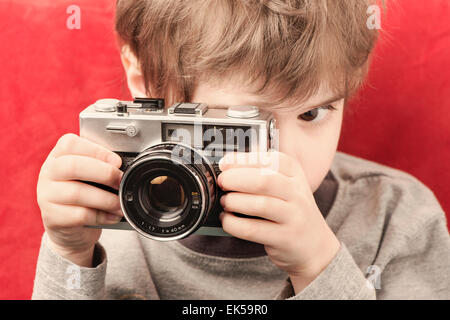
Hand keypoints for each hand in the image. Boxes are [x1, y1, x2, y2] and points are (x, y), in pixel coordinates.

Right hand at [36, 133, 123, 266]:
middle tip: (121, 182)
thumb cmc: (85, 194)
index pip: (70, 144)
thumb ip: (101, 166)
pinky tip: (111, 216)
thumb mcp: (89, 176)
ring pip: (77, 193)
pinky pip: (79, 215)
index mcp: (58, 156)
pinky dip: (101, 216)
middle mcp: (48, 173)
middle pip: (73, 166)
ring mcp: (46, 195)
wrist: (70, 227)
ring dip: (106, 199)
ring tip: (120, 204)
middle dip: (104, 173)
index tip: (117, 162)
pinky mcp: (52, 217)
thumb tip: (127, 166)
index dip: (97, 151)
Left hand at [218, 151, 339, 292]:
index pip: (271, 159)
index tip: (225, 163)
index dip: (244, 160)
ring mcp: (294, 217)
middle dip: (236, 179)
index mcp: (296, 174)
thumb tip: (227, 165)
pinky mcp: (285, 238)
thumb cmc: (291, 212)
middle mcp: (298, 193)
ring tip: (225, 202)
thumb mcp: (285, 187)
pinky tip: (227, 220)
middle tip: (222, 182)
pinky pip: (253, 230)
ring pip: (260, 205)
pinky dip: (234, 224)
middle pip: (264, 181)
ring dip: (234, 202)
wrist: (315, 246)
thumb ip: (261, 174)